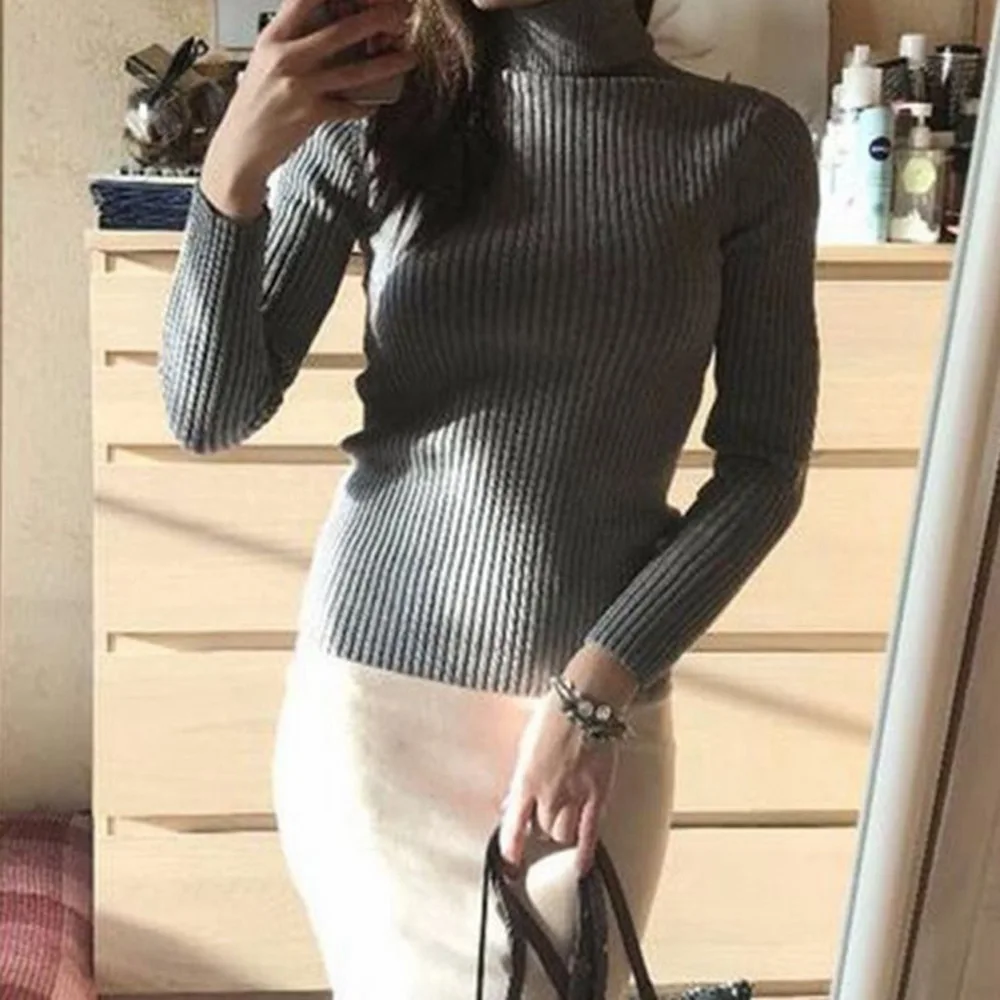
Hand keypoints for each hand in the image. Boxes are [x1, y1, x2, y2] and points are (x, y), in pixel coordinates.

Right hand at [202, 0, 415, 219]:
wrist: (240, 148)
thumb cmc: (254, 104)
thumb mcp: (264, 62)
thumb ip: (291, 40)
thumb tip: (321, 21)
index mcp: (272, 39)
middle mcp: (286, 59)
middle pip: (339, 32)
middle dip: (375, 21)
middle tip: (398, 16)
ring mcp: (300, 87)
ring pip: (354, 72)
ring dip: (386, 64)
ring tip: (408, 58)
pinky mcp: (311, 115)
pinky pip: (349, 107)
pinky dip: (365, 106)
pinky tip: (376, 103)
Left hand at [500, 644, 638, 873]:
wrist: (587, 701)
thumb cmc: (553, 717)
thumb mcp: (525, 747)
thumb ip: (519, 781)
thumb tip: (510, 806)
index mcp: (525, 779)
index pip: (513, 826)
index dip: (511, 848)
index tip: (510, 862)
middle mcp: (548, 792)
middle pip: (541, 830)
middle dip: (541, 826)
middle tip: (544, 815)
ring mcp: (574, 795)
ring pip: (563, 834)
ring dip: (560, 831)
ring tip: (562, 819)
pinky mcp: (598, 794)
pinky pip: (590, 832)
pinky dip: (584, 852)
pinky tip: (580, 867)